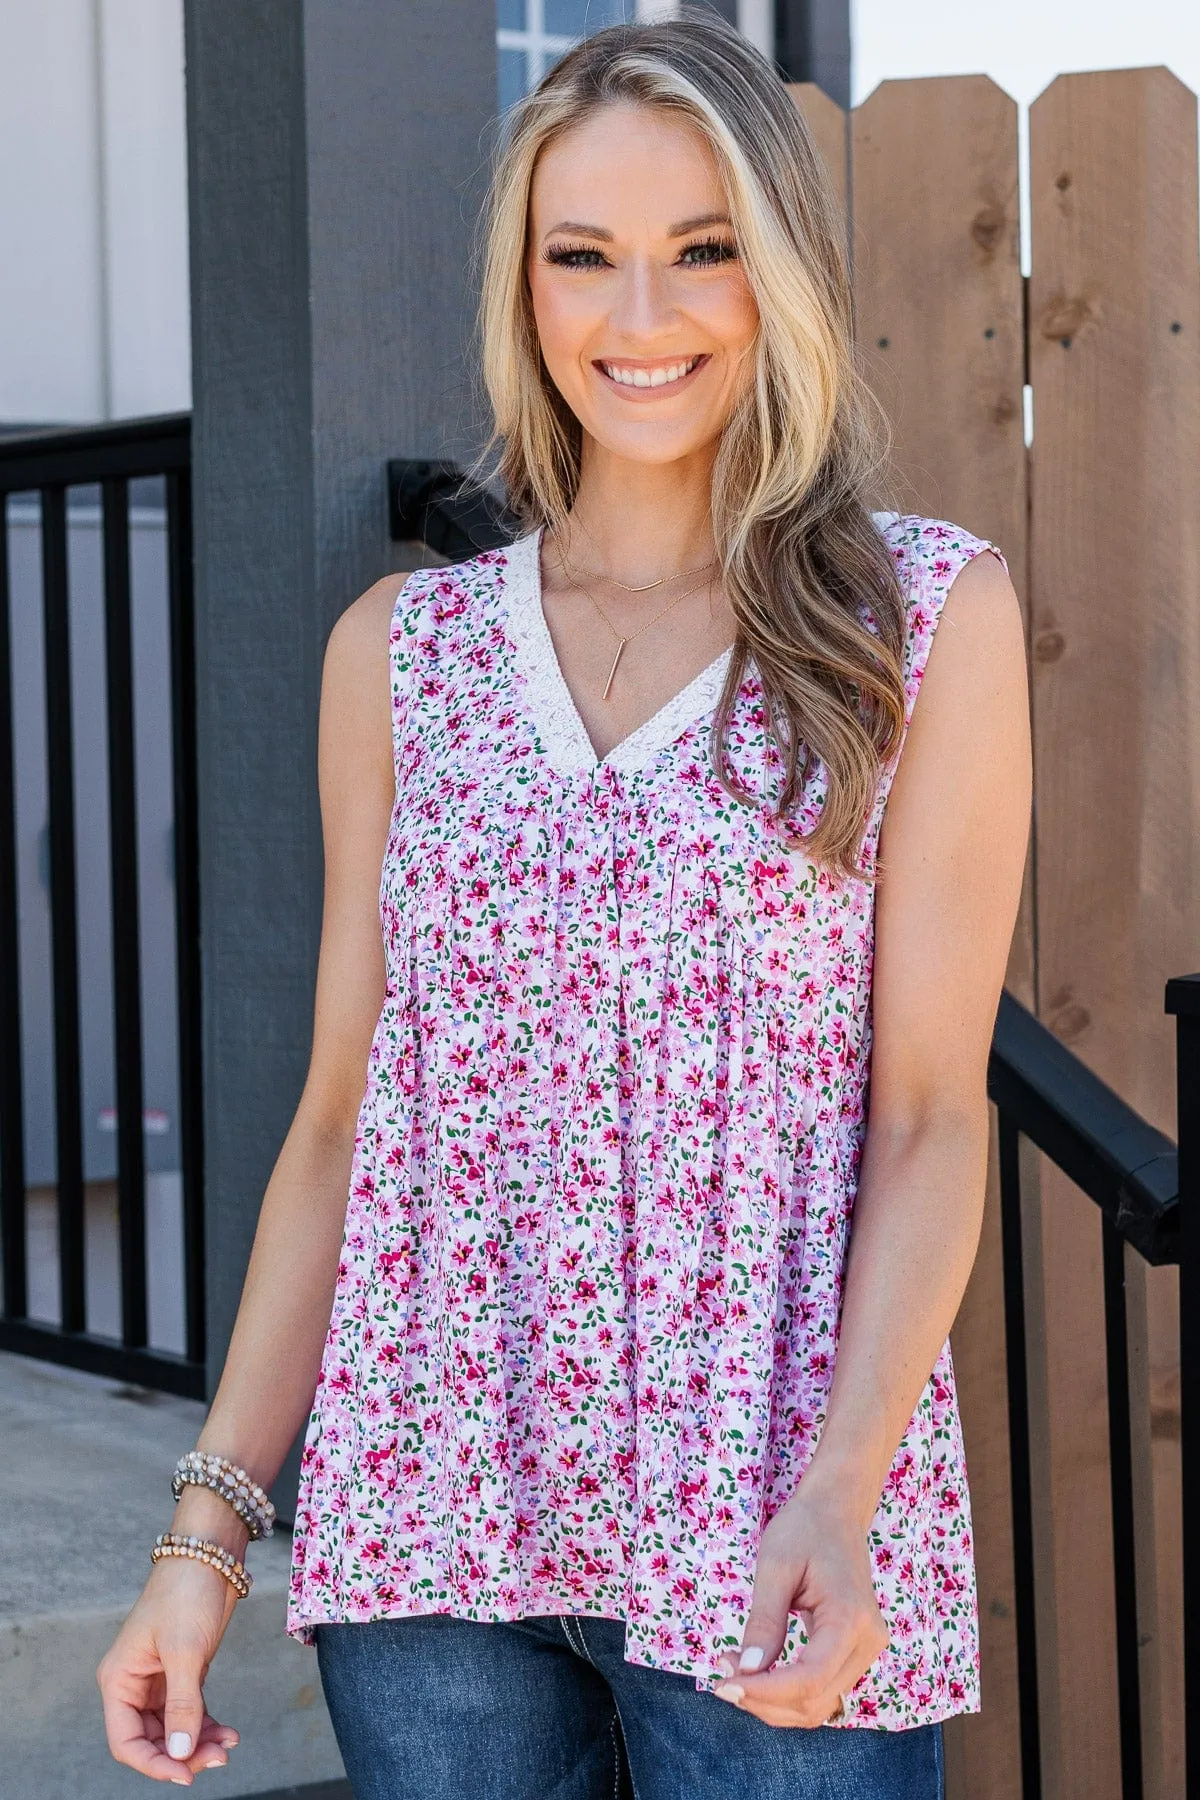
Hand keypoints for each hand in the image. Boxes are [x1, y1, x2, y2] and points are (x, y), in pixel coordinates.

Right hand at [97, 1555, 240, 1783]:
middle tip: (217, 1759)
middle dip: (182, 1754)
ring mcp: (159, 1680)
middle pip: (152, 1740)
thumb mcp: (185, 1652)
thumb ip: (182, 1705)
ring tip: (228, 1747)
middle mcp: (134, 1684)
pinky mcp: (183, 1673)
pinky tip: (229, 1733)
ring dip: (198, 1743)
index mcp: (119, 1680)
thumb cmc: (187, 1593)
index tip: (184, 1775)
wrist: (211, 1554)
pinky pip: (190, 1713)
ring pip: (174, 1730)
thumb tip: (181, 1753)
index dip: (153, 1764)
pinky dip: (207, 1726)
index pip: (126, 1741)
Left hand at [712, 1476, 887, 1727]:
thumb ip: (764, 1621)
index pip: (810, 1679)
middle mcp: (868, 1642)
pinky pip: (822, 1689)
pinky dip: (788, 1693)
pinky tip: (758, 1675)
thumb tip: (747, 1671)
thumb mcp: (775, 1566)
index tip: (724, 1683)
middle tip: (722, 1679)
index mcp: (851, 1618)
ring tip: (735, 1676)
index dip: (766, 1691)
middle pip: (815, 1701)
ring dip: (774, 1704)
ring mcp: (866, 1650)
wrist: (836, 1512)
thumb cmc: (805, 1528)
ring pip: (819, 1704)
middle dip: (764, 1701)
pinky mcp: (855, 1652)